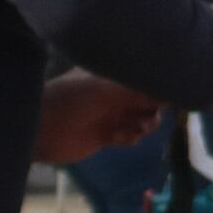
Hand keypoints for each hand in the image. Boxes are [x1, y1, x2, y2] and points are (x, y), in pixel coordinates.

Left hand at [33, 72, 161, 163]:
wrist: (40, 130)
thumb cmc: (70, 100)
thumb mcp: (103, 88)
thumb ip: (135, 88)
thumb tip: (167, 89)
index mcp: (112, 73)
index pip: (144, 75)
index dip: (159, 83)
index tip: (173, 92)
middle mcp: (114, 92)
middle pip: (148, 98)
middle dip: (155, 105)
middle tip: (151, 114)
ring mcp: (110, 114)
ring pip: (142, 118)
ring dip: (145, 124)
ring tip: (137, 128)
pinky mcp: (106, 135)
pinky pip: (130, 136)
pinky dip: (131, 137)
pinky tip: (120, 138)